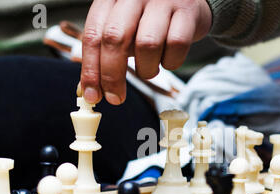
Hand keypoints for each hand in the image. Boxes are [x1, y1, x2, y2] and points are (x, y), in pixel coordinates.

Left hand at [80, 0, 211, 104]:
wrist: (190, 0)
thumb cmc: (151, 19)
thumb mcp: (124, 29)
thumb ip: (106, 53)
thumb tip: (89, 90)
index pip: (93, 34)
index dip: (90, 69)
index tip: (91, 94)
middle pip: (115, 38)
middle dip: (112, 75)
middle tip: (115, 97)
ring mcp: (162, 0)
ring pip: (147, 44)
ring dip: (146, 69)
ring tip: (149, 69)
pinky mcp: (187, 10)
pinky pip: (176, 45)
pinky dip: (171, 62)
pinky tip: (168, 59)